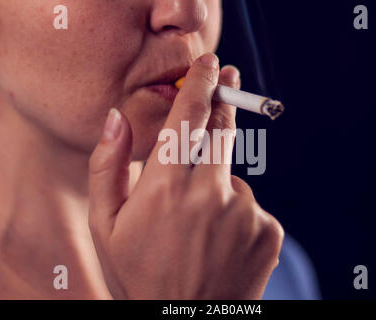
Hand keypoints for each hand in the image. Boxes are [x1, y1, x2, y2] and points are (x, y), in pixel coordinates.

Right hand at [88, 53, 283, 298]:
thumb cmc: (140, 276)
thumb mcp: (106, 226)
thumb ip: (108, 166)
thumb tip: (116, 119)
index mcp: (166, 188)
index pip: (189, 117)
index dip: (201, 84)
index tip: (210, 63)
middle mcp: (211, 194)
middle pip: (222, 132)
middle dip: (222, 108)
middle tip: (226, 88)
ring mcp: (246, 213)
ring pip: (233, 177)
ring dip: (218, 186)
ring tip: (200, 227)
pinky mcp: (269, 231)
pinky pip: (252, 206)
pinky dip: (236, 214)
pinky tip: (220, 243)